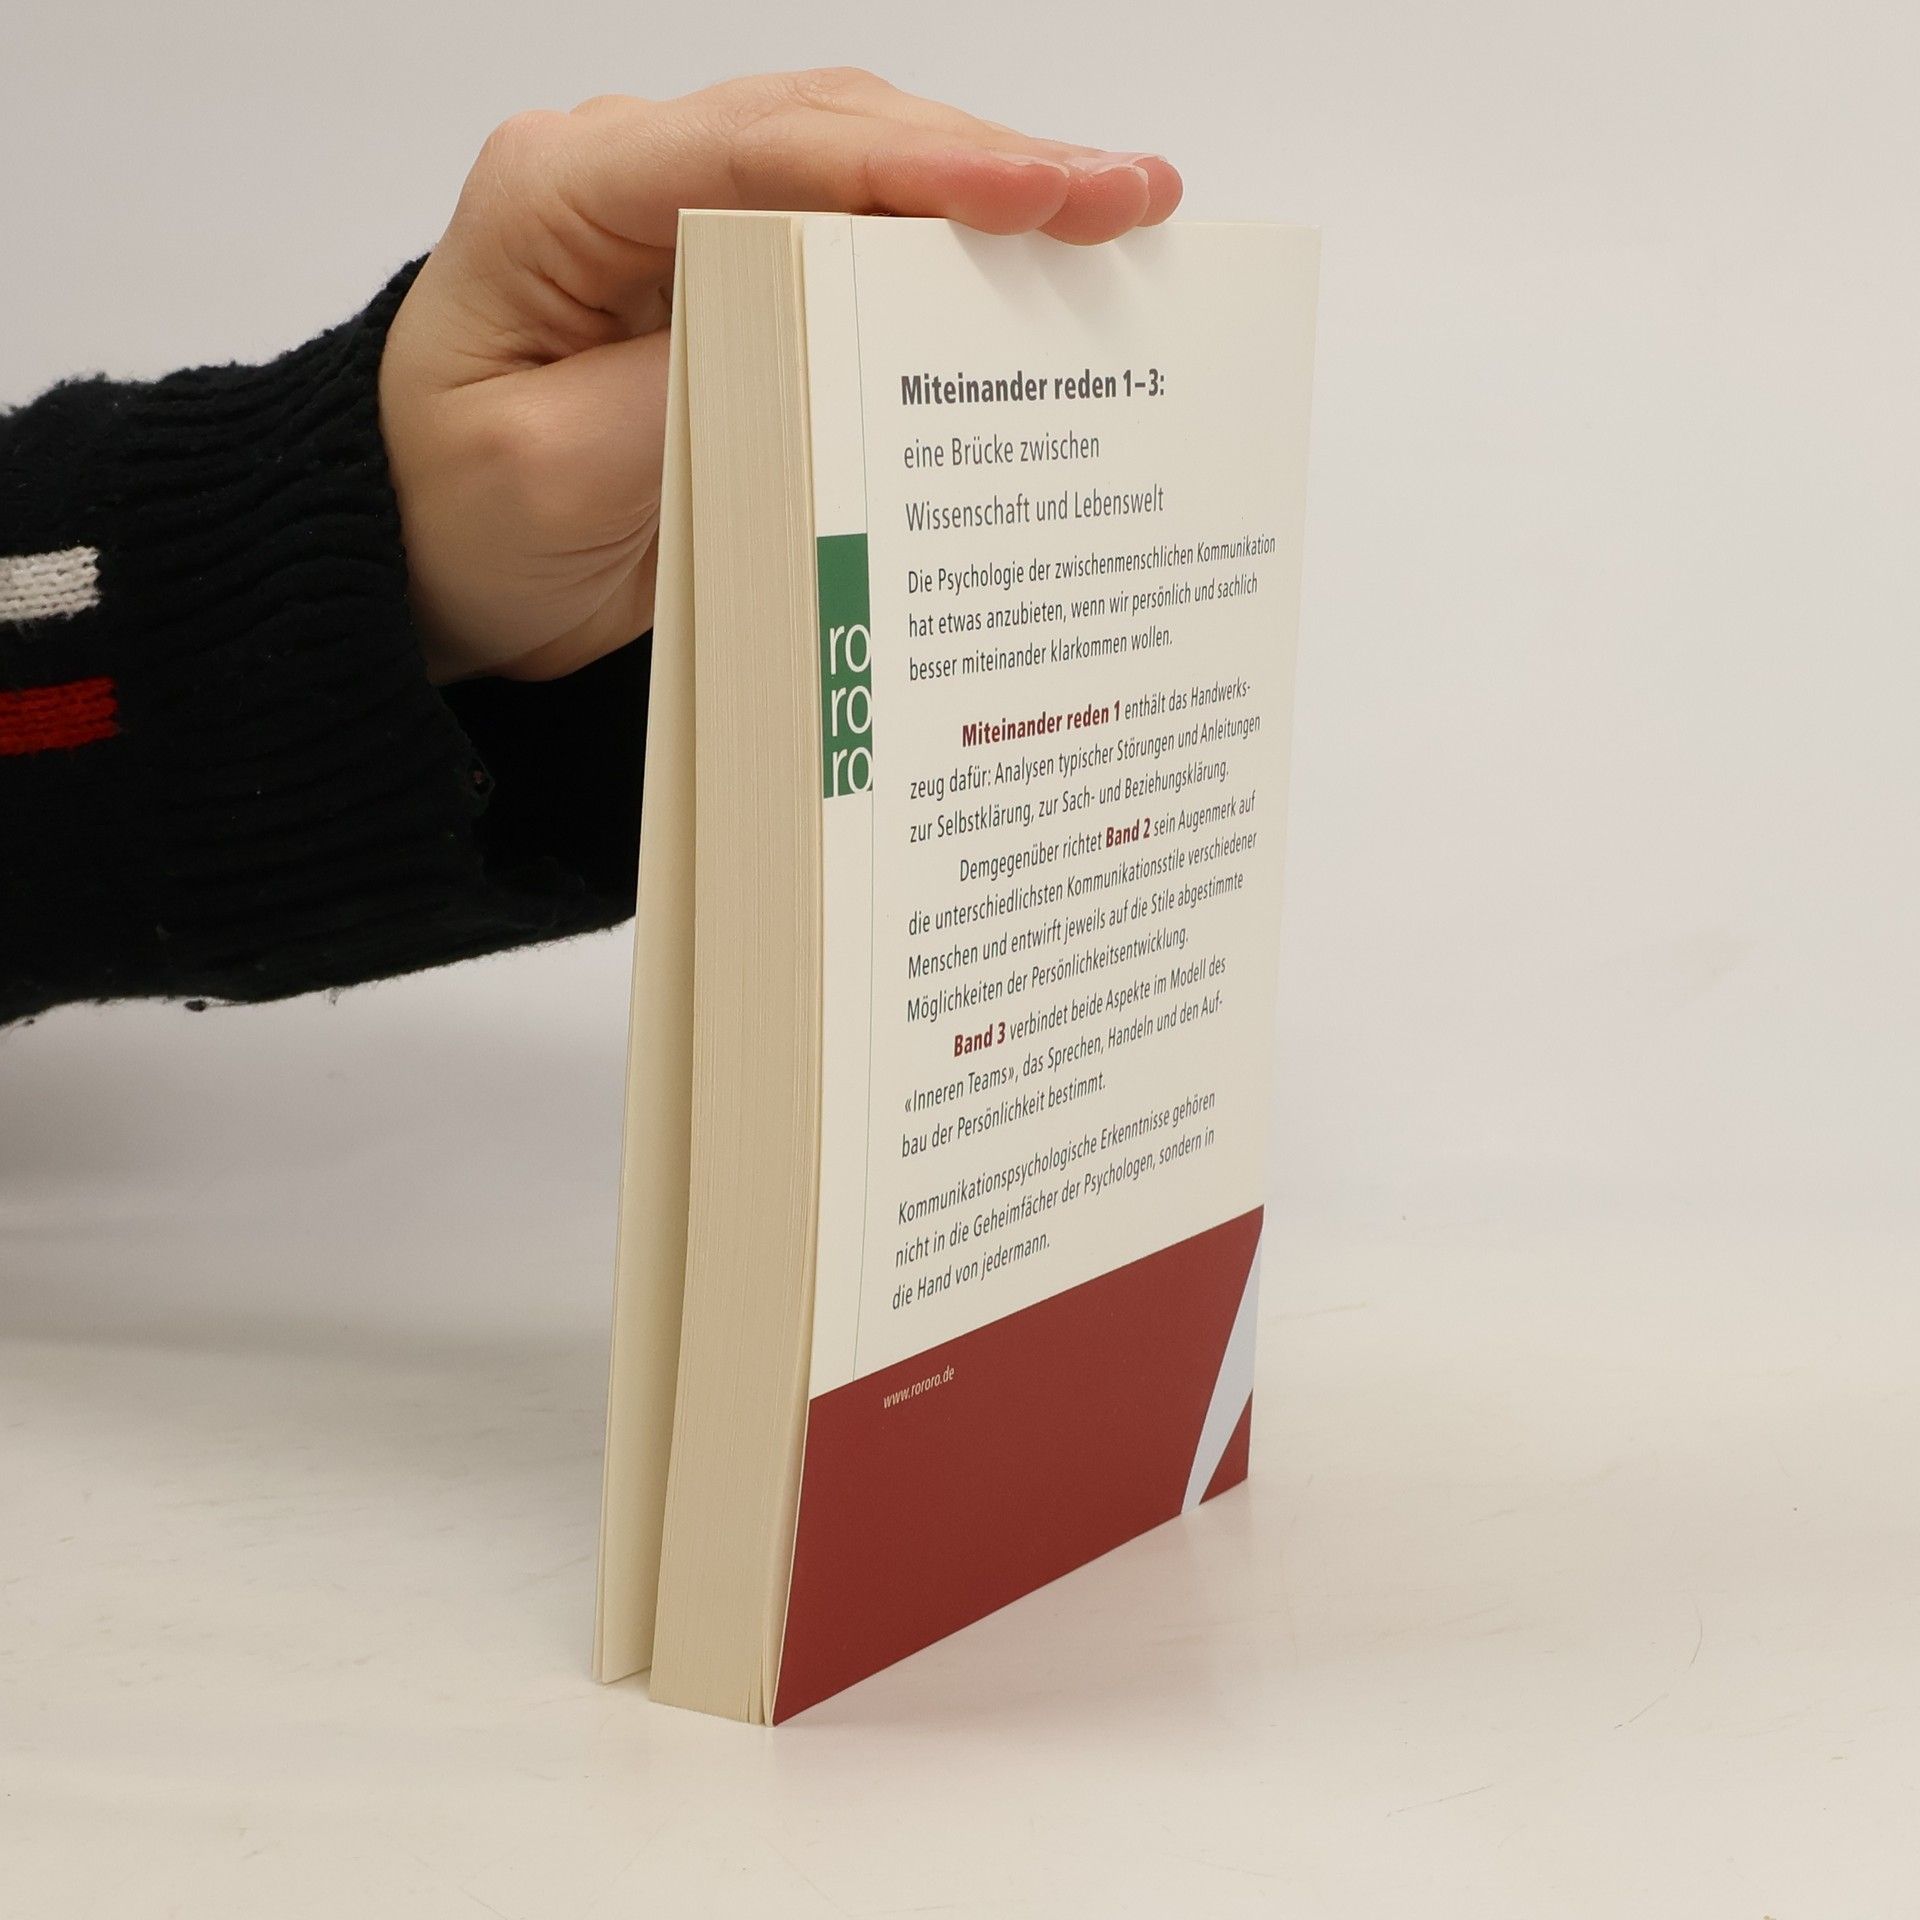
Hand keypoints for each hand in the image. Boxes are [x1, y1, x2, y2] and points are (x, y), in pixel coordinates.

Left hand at [377, 70, 1180, 683]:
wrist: (425, 567)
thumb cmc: (455, 519)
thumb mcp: (554, 472)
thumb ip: (685, 384)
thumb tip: (823, 327)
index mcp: (565, 194)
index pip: (764, 149)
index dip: (916, 166)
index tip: (1044, 192)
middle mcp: (631, 178)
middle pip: (832, 135)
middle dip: (989, 161)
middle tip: (1131, 197)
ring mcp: (684, 224)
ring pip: (855, 171)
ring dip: (986, 191)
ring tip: (1119, 215)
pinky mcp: (727, 285)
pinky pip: (850, 246)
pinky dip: (945, 253)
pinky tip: (1034, 264)